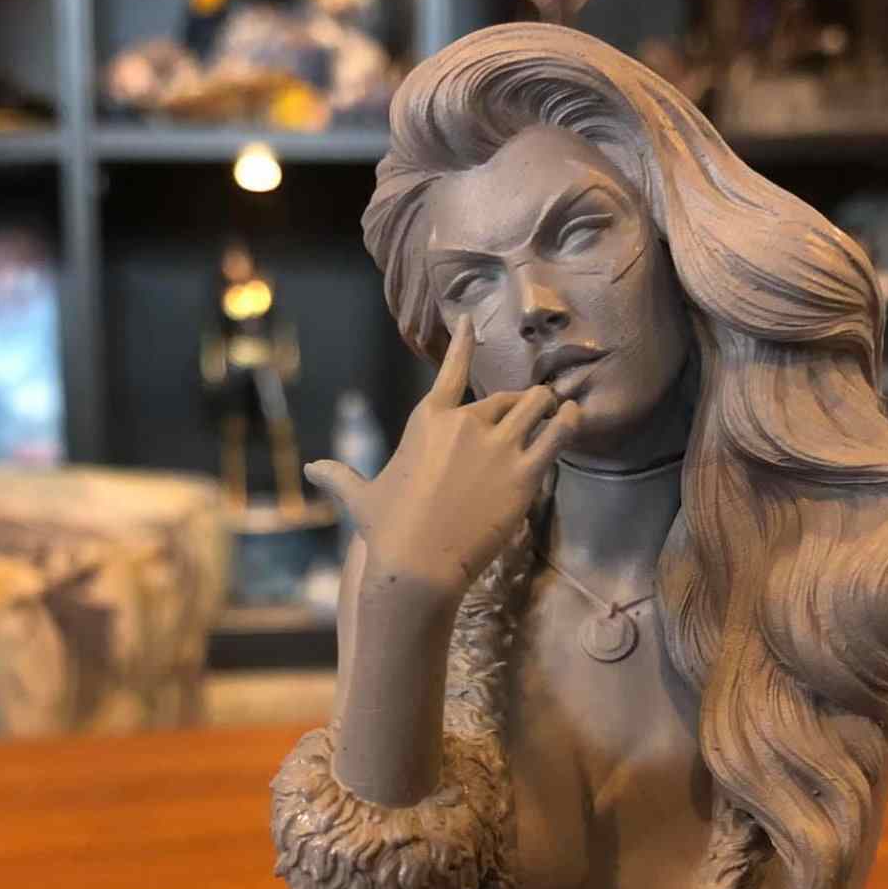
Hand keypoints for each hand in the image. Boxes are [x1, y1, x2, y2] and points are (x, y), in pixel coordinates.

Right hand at [305, 316, 579, 603]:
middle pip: (505, 398)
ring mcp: (497, 446)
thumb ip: (341, 477)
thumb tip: (311, 470)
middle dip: (518, 404)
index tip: (472, 323)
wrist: (418, 565)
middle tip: (531, 413)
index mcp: (428, 420)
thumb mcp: (361, 499)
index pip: (451, 370)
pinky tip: (576, 416)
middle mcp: (465, 424)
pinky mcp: (524, 474)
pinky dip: (569, 423)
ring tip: (561, 409)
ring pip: (536, 408)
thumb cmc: (388, 532)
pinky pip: (556, 436)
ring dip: (548, 407)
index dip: (464, 343)